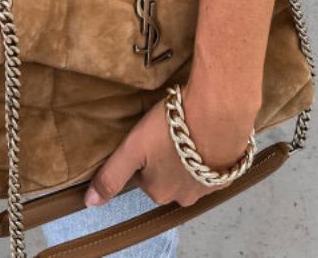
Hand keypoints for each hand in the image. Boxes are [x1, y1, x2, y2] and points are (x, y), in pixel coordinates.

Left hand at [83, 78, 258, 209]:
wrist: (217, 115)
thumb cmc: (170, 130)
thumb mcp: (133, 149)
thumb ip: (111, 176)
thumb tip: (89, 203)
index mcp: (158, 192)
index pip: (142, 175)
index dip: (142, 153)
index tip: (146, 135)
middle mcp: (184, 197)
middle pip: (165, 176)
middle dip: (164, 157)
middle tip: (166, 130)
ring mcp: (208, 186)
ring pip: (189, 172)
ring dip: (186, 156)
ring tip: (186, 130)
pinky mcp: (227, 172)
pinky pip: (211, 166)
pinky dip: (207, 153)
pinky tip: (204, 134)